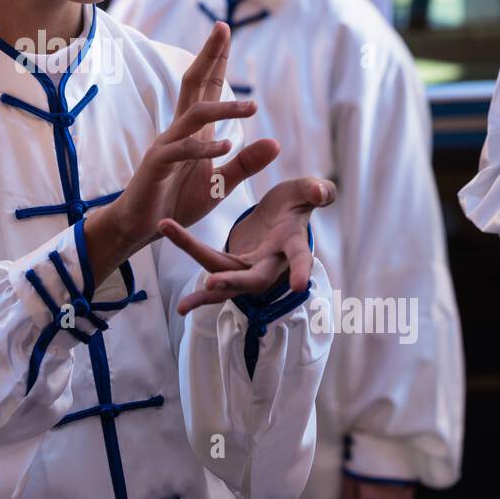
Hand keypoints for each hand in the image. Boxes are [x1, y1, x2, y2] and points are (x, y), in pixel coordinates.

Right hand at [110, 21, 280, 254]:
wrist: (142, 226)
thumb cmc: (176, 201)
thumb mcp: (220, 184)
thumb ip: (246, 164)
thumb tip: (276, 143)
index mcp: (194, 131)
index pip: (207, 88)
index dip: (216, 60)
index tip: (225, 31)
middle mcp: (178, 130)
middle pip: (193, 84)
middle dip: (208, 56)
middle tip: (222, 29)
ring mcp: (166, 146)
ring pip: (193, 116)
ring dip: (223, 110)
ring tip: (251, 107)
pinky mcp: (156, 166)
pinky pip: (181, 150)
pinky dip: (204, 148)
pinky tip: (226, 146)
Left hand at [159, 174, 335, 316]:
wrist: (281, 214)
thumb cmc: (296, 203)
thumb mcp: (306, 192)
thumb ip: (317, 191)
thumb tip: (319, 192)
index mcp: (291, 242)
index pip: (299, 256)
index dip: (300, 269)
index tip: (298, 285)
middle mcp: (271, 263)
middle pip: (254, 280)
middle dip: (234, 282)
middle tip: (212, 283)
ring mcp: (251, 268)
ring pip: (227, 282)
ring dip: (205, 294)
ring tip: (182, 307)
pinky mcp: (232, 266)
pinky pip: (211, 271)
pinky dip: (195, 277)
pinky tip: (179, 302)